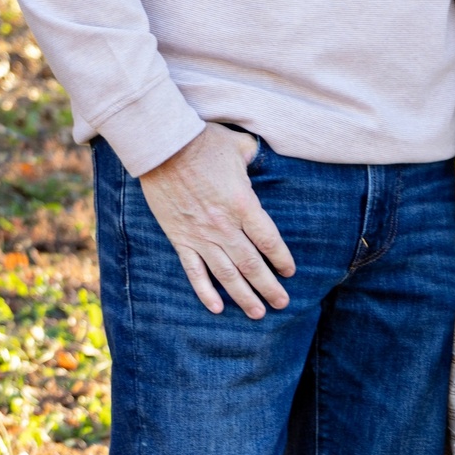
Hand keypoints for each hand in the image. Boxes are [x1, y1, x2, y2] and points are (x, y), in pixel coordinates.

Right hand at [140, 124, 295, 318]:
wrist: (164, 147)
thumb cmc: (204, 142)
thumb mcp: (240, 145)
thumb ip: (255, 156)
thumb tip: (262, 157)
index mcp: (243, 204)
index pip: (269, 240)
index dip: (281, 259)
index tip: (289, 272)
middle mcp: (225, 226)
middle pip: (252, 265)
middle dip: (269, 287)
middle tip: (282, 303)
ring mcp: (201, 236)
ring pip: (226, 274)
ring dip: (243, 296)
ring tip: (258, 312)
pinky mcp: (180, 239)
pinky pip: (194, 272)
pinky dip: (205, 292)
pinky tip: (216, 308)